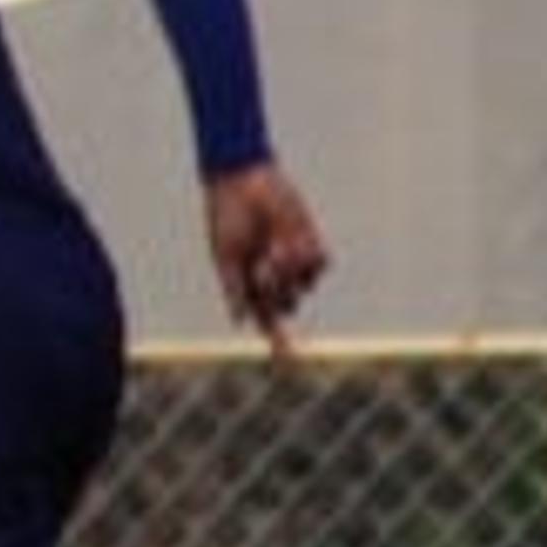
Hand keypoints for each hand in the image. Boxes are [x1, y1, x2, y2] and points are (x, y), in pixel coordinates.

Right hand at [203, 162, 325, 361]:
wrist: (244, 181)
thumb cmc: (228, 218)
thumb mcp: (226, 256)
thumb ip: (233, 289)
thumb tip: (241, 322)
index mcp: (251, 284)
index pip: (268, 321)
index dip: (279, 342)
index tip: (290, 365)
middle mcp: (274, 275)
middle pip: (289, 304)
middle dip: (279, 290)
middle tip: (266, 263)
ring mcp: (293, 259)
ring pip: (307, 285)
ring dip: (292, 269)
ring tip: (276, 244)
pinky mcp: (310, 241)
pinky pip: (321, 263)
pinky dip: (308, 255)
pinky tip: (292, 236)